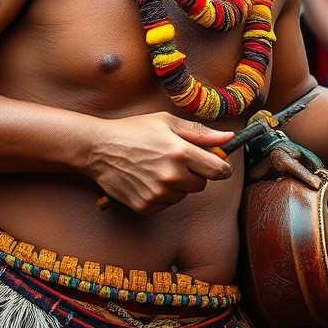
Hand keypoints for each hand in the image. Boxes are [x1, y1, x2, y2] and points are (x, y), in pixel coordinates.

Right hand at [89, 113, 233, 214]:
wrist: (99, 148)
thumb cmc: (134, 130)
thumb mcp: (167, 122)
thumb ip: (200, 132)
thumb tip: (228, 138)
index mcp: (180, 152)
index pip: (218, 170)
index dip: (221, 167)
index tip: (217, 164)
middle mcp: (171, 176)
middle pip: (201, 184)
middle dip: (195, 173)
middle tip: (176, 160)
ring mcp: (158, 193)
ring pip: (183, 195)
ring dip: (177, 185)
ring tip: (157, 167)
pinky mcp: (146, 206)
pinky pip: (167, 204)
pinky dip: (162, 195)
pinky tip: (148, 179)